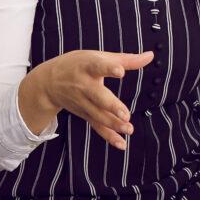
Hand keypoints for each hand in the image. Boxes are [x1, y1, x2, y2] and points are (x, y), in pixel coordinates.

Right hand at [24, 50, 152, 149]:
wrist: (48, 82)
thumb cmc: (78, 65)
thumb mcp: (99, 56)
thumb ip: (126, 59)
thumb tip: (151, 56)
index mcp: (88, 66)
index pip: (98, 66)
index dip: (109, 69)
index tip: (120, 71)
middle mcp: (83, 85)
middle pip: (98, 96)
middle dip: (111, 106)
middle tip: (126, 114)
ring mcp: (82, 102)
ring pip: (98, 114)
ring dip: (113, 124)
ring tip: (129, 128)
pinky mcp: (84, 114)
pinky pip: (96, 126)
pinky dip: (108, 136)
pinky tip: (121, 143)